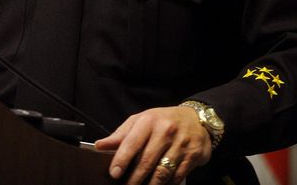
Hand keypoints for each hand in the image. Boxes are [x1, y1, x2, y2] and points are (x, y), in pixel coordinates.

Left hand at [94, 105, 211, 184]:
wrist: (196, 119)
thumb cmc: (163, 121)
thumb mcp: (140, 121)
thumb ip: (121, 135)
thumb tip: (100, 146)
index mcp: (149, 121)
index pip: (132, 143)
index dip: (121, 160)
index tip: (114, 173)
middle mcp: (166, 131)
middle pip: (146, 161)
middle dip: (134, 178)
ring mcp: (181, 144)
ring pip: (162, 172)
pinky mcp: (193, 156)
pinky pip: (177, 176)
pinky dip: (166, 184)